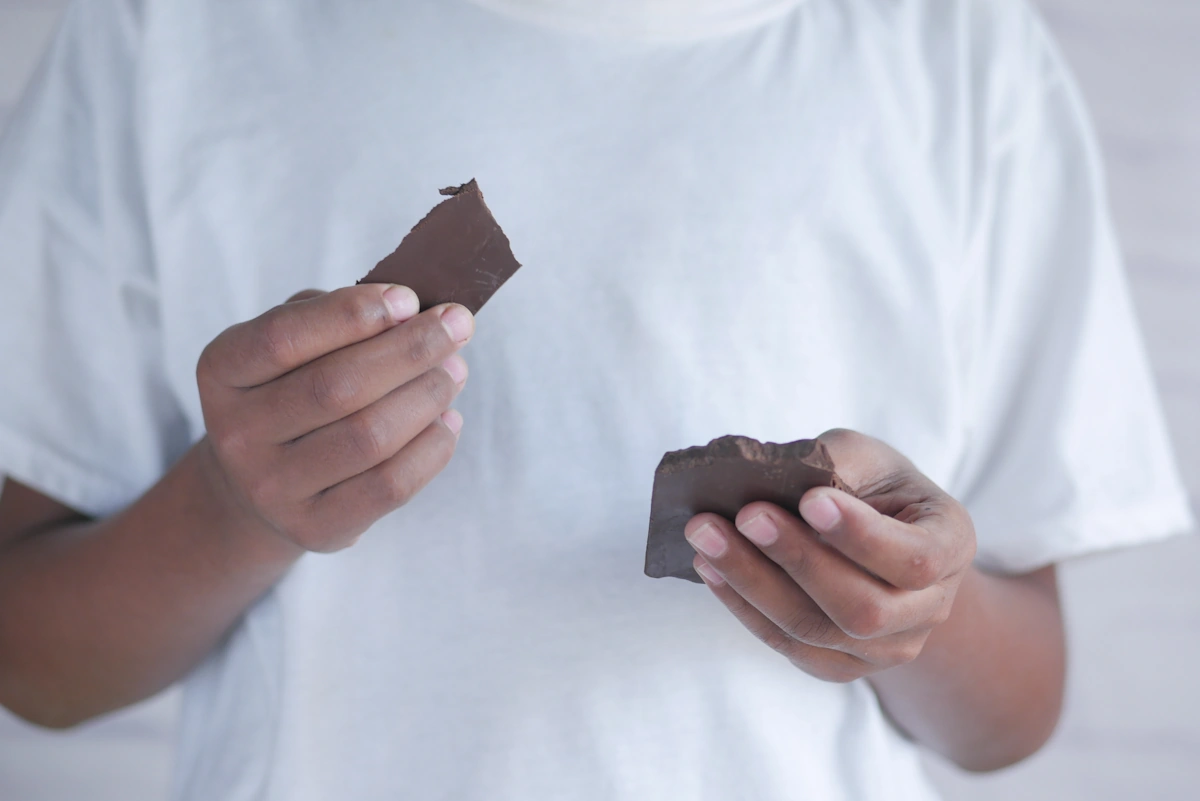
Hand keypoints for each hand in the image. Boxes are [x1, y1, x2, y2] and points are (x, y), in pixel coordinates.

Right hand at [196, 285, 472, 552]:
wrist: (260, 483)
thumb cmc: (293, 390)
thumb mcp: (294, 345)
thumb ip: (339, 317)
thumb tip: (415, 314)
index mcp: (221, 371)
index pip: (283, 337)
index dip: (351, 314)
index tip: (408, 299)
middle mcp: (237, 434)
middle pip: (338, 387)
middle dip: (411, 350)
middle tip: (457, 326)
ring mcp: (272, 488)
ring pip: (370, 437)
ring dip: (428, 395)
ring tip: (454, 371)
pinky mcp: (315, 528)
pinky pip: (390, 485)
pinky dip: (432, 447)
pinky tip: (447, 420)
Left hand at [684, 428, 976, 682]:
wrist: (878, 540)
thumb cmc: (872, 487)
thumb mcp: (867, 457)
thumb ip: (834, 463)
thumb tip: (771, 474)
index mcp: (951, 545)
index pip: (915, 559)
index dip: (862, 536)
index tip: (810, 500)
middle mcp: (930, 609)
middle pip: (863, 608)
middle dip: (796, 559)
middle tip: (744, 515)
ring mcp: (887, 648)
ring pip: (817, 632)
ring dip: (753, 582)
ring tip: (706, 536)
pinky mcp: (841, 665)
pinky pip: (789, 647)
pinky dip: (743, 607)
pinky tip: (709, 568)